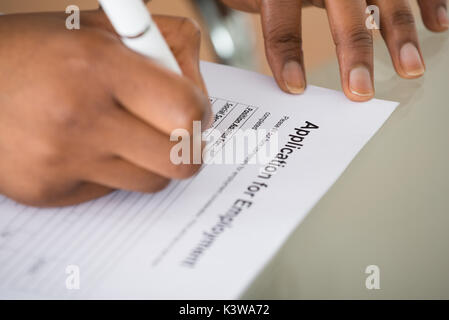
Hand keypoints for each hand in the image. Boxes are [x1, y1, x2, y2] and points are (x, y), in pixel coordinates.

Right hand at [0, 11, 210, 206]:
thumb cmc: (35, 52)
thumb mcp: (96, 27)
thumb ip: (163, 41)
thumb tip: (199, 82)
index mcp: (96, 66)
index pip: (185, 111)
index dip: (201, 113)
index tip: (195, 111)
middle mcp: (78, 118)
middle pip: (180, 161)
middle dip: (189, 147)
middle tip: (177, 133)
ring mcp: (60, 162)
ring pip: (152, 182)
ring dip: (152, 160)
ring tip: (126, 133)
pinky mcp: (47, 192)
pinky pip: (112, 191)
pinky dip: (113, 171)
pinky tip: (88, 147)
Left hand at [222, 0, 448, 100]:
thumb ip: (271, 22)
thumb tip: (282, 76)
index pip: (283, 19)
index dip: (286, 55)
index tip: (294, 88)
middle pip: (344, 8)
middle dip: (354, 51)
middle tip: (359, 92)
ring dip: (400, 32)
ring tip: (410, 69)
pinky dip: (428, 0)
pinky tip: (437, 25)